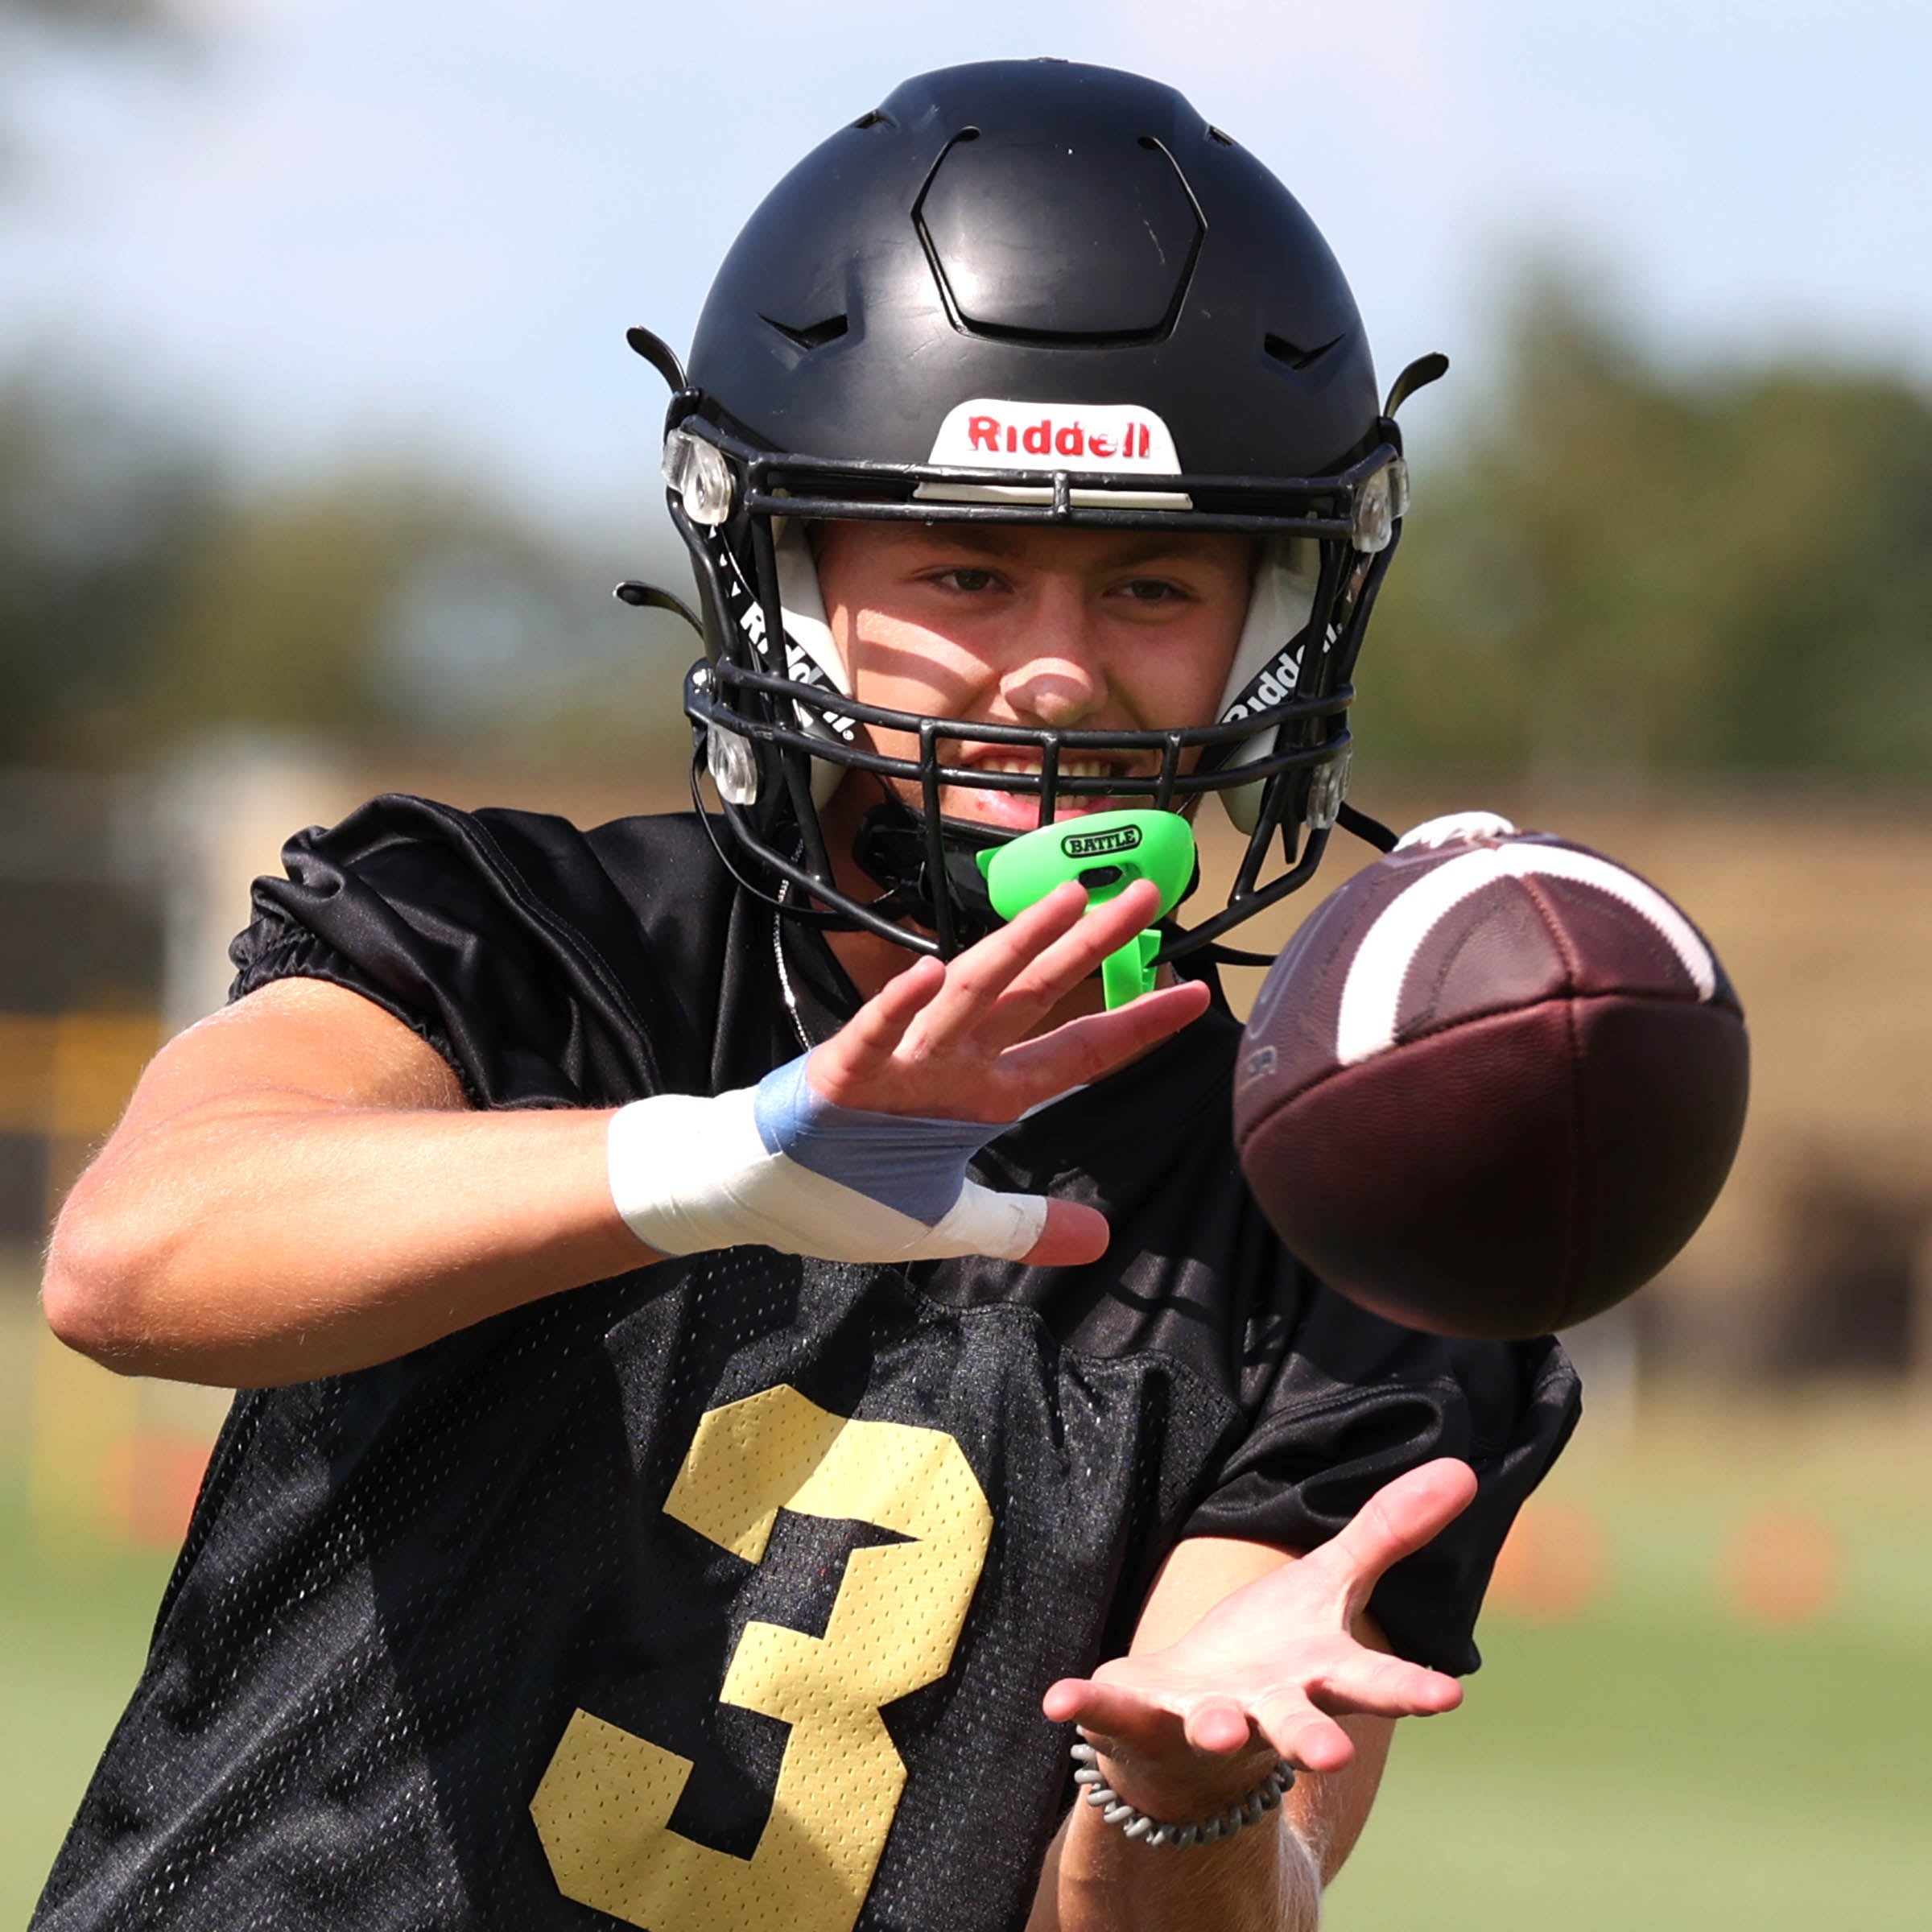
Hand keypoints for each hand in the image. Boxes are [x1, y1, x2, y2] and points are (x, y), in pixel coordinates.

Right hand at [808, 879, 1209, 1264]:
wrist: (764, 1190)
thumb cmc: (851, 1192)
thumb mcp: (951, 1222)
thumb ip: (1023, 1225)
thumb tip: (1098, 1240)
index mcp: (984, 1096)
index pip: (1078, 1052)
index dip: (1138, 1024)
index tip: (1196, 994)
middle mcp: (953, 1065)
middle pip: (1034, 994)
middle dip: (1089, 945)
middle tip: (1144, 893)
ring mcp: (899, 1064)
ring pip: (967, 994)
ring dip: (1015, 949)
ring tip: (1064, 901)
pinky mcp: (841, 1076)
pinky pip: (873, 1036)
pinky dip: (898, 1007)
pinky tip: (927, 972)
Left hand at [1041, 1459, 1478, 1815]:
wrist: (1193, 1739)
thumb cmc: (1275, 1658)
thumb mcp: (1330, 1586)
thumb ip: (1388, 1534)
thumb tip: (1464, 1467)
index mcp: (1314, 1674)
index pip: (1370, 1684)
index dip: (1408, 1691)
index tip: (1447, 1697)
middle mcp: (1263, 1709)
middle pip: (1293, 1723)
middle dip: (1311, 1739)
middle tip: (1329, 1757)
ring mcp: (1199, 1718)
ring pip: (1210, 1726)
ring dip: (1212, 1726)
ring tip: (1214, 1727)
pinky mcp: (1139, 1715)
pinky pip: (1109, 1712)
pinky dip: (1088, 1708)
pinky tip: (1059, 1700)